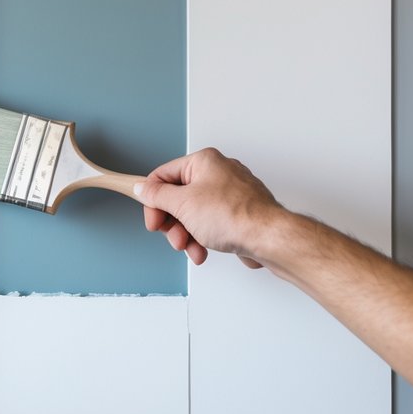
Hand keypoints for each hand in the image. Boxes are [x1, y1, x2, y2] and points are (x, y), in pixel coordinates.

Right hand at [135, 148, 281, 266]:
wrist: (268, 238)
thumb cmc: (235, 216)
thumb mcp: (183, 204)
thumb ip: (157, 195)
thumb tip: (143, 188)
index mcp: (203, 162)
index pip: (164, 176)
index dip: (153, 201)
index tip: (152, 221)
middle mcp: (218, 173)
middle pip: (179, 197)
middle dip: (173, 223)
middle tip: (173, 238)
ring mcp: (230, 193)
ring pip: (194, 213)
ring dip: (186, 235)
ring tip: (190, 248)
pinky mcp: (238, 212)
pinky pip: (211, 223)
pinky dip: (203, 237)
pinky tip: (202, 251)